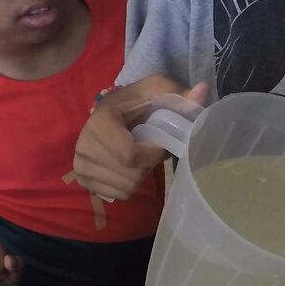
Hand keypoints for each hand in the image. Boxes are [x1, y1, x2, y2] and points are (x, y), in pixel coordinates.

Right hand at [74, 80, 208, 200]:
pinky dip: (130, 185)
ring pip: (127, 187)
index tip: (160, 142)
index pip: (130, 155)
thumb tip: (203, 90)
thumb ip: (180, 94)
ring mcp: (80, 165)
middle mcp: (84, 146)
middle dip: (148, 164)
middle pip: (131, 175)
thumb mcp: (158, 92)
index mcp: (100, 122)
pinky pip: (119, 195)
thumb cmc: (138, 103)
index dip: (153, 153)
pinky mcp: (82, 180)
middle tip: (149, 148)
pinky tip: (127, 167)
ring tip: (138, 156)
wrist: (112, 115)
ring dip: (141, 175)